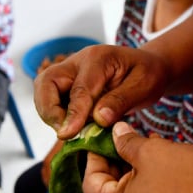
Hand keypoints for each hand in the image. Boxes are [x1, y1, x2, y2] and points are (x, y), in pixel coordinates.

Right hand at [33, 44, 168, 139]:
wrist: (147, 67)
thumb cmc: (148, 74)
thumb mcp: (144, 86)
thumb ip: (121, 101)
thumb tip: (99, 119)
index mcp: (98, 59)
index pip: (79, 89)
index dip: (72, 114)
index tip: (68, 134)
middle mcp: (78, 62)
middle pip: (46, 82)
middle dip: (48, 110)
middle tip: (64, 132)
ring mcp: (69, 72)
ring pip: (43, 89)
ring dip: (48, 113)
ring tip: (68, 131)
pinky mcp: (67, 84)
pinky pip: (50, 97)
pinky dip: (55, 114)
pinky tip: (72, 126)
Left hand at [82, 122, 192, 192]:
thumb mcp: (152, 152)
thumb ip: (125, 142)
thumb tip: (114, 132)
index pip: (91, 182)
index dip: (96, 153)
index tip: (102, 133)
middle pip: (107, 191)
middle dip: (117, 160)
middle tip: (126, 135)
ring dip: (134, 170)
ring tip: (149, 144)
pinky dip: (146, 185)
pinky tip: (159, 162)